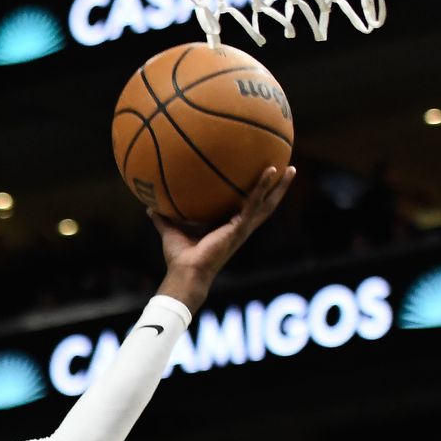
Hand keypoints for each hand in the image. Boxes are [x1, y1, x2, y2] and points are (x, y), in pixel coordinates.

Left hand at [154, 165, 295, 308]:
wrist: (184, 273)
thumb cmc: (179, 258)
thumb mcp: (170, 231)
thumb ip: (163, 218)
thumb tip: (149, 205)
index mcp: (227, 228)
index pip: (245, 208)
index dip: (255, 195)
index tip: (262, 180)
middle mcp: (239, 228)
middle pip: (264, 205)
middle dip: (277, 189)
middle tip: (288, 170)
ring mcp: (242, 229)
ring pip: (267, 204)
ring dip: (280, 186)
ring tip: (290, 167)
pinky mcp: (239, 228)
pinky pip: (254, 203)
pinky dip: (262, 187)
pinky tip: (269, 171)